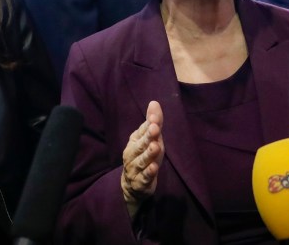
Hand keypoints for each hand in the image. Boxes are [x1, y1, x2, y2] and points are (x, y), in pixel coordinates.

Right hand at [121, 101, 164, 217]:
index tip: (155, 118)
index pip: (142, 131)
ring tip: (155, 146)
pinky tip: (154, 168)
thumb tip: (154, 102)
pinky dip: (148, 173)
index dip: (149, 124)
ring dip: (148, 154)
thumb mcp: (150, 139)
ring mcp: (135, 169)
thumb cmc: (143, 156)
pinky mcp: (140, 183)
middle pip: (141, 145)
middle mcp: (132, 154)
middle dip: (148, 136)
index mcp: (134, 141)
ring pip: (142, 161)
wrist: (132, 185)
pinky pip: (144, 178)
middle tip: (155, 128)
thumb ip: (153, 122)